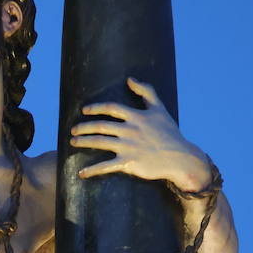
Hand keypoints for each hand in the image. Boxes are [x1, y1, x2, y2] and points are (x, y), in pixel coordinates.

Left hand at [70, 77, 211, 190]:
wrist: (180, 157)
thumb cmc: (170, 133)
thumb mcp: (160, 108)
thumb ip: (146, 92)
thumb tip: (130, 79)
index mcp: (136, 116)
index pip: (111, 108)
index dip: (96, 108)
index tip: (84, 111)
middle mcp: (130, 130)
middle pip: (101, 126)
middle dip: (84, 127)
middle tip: (73, 130)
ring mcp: (128, 147)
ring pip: (100, 142)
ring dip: (84, 142)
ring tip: (72, 142)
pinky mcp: (128, 162)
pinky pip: (106, 166)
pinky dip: (92, 170)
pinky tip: (81, 173)